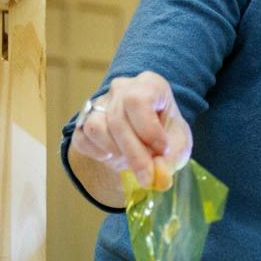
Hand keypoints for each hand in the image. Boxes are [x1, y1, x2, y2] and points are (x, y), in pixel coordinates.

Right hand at [68, 72, 192, 188]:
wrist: (147, 142)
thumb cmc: (166, 137)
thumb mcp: (179, 146)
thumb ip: (172, 158)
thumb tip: (158, 175)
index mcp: (149, 84)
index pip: (138, 100)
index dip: (148, 129)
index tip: (162, 150)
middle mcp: (122, 89)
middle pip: (117, 119)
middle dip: (133, 152)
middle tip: (146, 176)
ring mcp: (99, 103)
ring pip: (95, 127)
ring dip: (114, 151)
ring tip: (131, 159)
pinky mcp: (83, 121)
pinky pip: (81, 138)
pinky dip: (96, 154)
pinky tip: (113, 156)